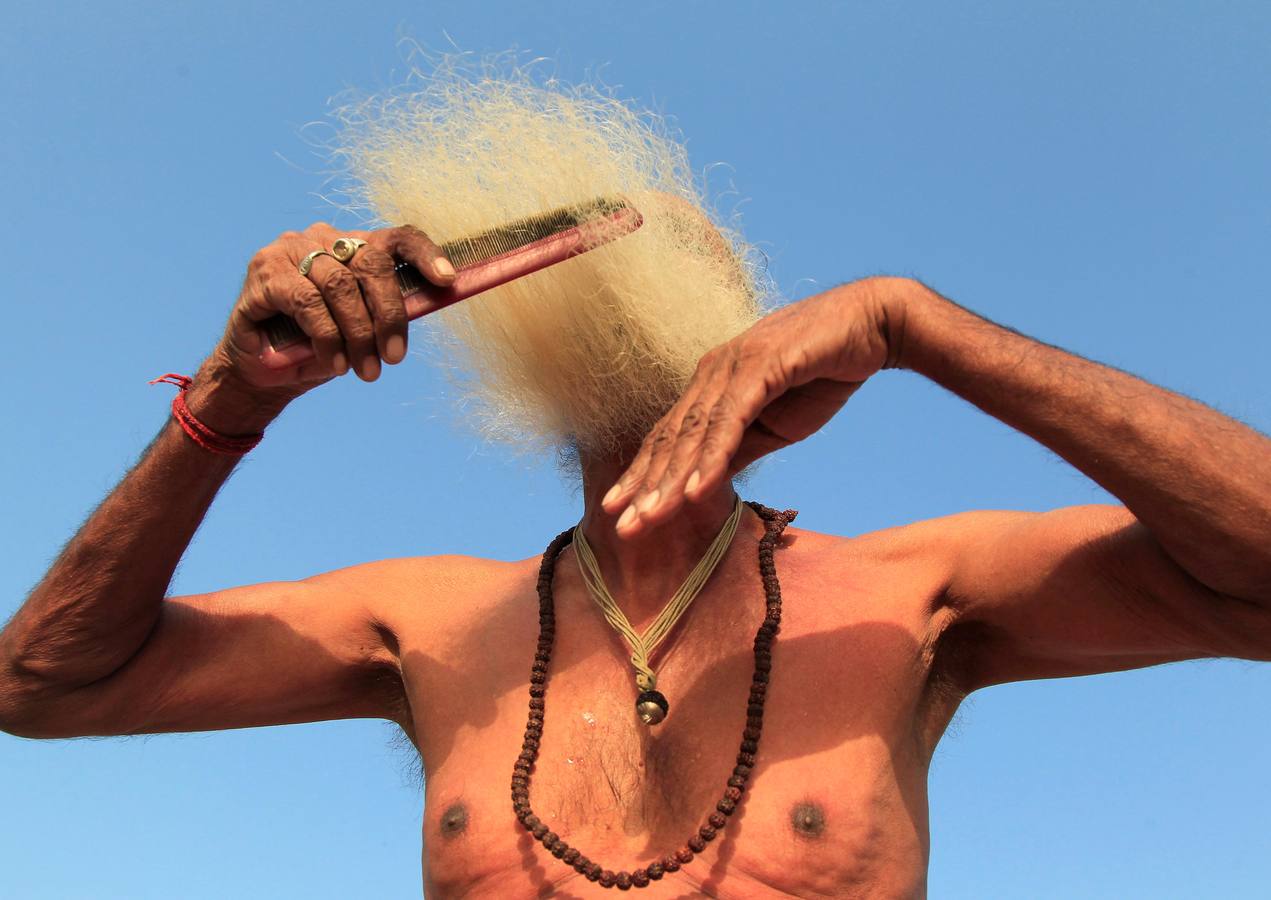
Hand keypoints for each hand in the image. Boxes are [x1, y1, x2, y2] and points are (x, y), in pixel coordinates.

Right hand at [188, 222, 454, 432]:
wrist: (262, 371)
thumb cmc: (319, 346)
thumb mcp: (363, 329)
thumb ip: (390, 311)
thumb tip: (434, 301)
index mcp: (353, 245)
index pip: (397, 237)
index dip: (425, 254)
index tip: (448, 281)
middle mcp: (323, 238)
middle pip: (371, 262)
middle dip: (389, 314)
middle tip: (394, 358)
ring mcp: (290, 251)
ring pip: (340, 285)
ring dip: (358, 334)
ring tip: (365, 371)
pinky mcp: (265, 273)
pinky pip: (307, 302)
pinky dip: (327, 337)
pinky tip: (334, 363)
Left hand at [600, 277, 918, 535]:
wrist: (872, 327)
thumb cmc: (822, 372)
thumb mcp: (773, 424)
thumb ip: (738, 448)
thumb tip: (706, 483)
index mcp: (712, 385)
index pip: (669, 438)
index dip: (643, 477)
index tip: (620, 514)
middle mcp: (713, 373)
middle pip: (671, 438)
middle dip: (644, 486)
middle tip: (621, 527)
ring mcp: (733, 367)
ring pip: (694, 433)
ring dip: (671, 480)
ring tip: (650, 518)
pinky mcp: (762, 367)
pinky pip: (730, 420)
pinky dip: (711, 456)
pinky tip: (697, 490)